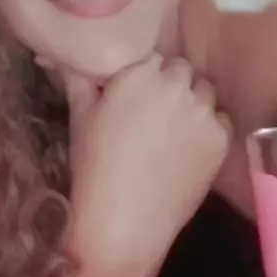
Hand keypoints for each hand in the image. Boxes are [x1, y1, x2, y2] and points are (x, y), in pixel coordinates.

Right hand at [60, 55, 231, 276]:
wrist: (125, 222)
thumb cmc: (94, 167)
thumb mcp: (80, 117)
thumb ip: (76, 78)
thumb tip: (55, 54)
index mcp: (139, 73)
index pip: (152, 58)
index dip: (144, 77)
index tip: (135, 97)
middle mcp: (176, 84)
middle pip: (180, 71)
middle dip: (170, 86)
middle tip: (153, 116)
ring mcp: (203, 111)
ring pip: (203, 93)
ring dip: (191, 104)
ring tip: (172, 133)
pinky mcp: (221, 138)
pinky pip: (219, 121)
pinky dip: (207, 130)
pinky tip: (186, 151)